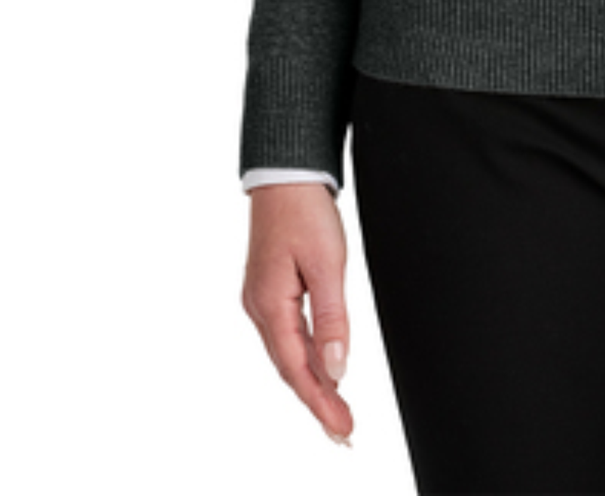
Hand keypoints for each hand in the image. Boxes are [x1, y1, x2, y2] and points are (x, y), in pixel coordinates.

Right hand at [243, 182, 354, 444]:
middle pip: (290, 368)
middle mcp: (260, 308)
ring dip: (312, 383)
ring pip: (288, 354)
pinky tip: (320, 369)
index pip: (298, 369)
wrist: (286, 173)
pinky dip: (305, 358)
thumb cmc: (305, 211)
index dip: (322, 402)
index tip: (343, 430)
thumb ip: (332, 317)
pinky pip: (287, 336)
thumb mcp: (327, 263)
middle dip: (318, 402)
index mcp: (270, 305)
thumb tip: (337, 367)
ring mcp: (261, 300)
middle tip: (344, 433)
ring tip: (336, 411)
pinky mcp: (269, 289)